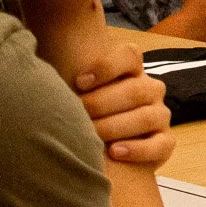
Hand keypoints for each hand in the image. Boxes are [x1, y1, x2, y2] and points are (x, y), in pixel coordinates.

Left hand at [75, 40, 174, 167]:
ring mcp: (160, 116)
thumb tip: (41, 54)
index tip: (79, 81)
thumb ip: (68, 76)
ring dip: (116, 126)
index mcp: (131, 72)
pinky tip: (114, 152)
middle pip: (136, 89)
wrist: (91, 149)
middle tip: (79, 114)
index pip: (130, 55)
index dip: (106, 66)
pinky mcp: (164, 143)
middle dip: (104, 102)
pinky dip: (138, 149)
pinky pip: (160, 144)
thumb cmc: (78, 115)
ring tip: (92, 135)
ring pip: (148, 115)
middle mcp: (150, 90)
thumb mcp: (72, 92)